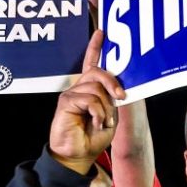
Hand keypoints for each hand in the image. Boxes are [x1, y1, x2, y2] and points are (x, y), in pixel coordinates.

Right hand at [49, 30, 125, 173]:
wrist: (78, 155)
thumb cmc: (93, 137)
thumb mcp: (110, 115)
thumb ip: (111, 98)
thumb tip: (118, 87)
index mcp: (89, 90)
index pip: (91, 64)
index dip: (95, 47)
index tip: (101, 31)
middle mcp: (79, 88)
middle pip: (98, 71)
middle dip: (113, 82)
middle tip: (121, 96)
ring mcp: (71, 93)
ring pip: (96, 87)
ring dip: (106, 107)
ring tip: (103, 121)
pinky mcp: (65, 101)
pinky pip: (89, 99)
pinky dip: (98, 113)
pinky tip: (95, 123)